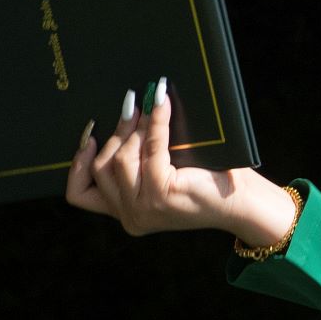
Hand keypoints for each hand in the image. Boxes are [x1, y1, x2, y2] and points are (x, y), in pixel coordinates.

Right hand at [66, 77, 298, 243]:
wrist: (243, 203)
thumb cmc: (208, 183)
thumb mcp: (162, 175)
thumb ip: (137, 162)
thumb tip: (122, 111)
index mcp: (127, 215)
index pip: (80, 195)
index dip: (77, 164)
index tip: (89, 137)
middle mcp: (131, 217)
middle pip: (101, 168)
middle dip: (115, 134)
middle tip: (129, 105)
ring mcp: (144, 208)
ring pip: (119, 159)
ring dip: (132, 129)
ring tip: (145, 105)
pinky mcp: (161, 193)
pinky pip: (149, 148)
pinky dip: (154, 121)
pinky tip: (161, 102)